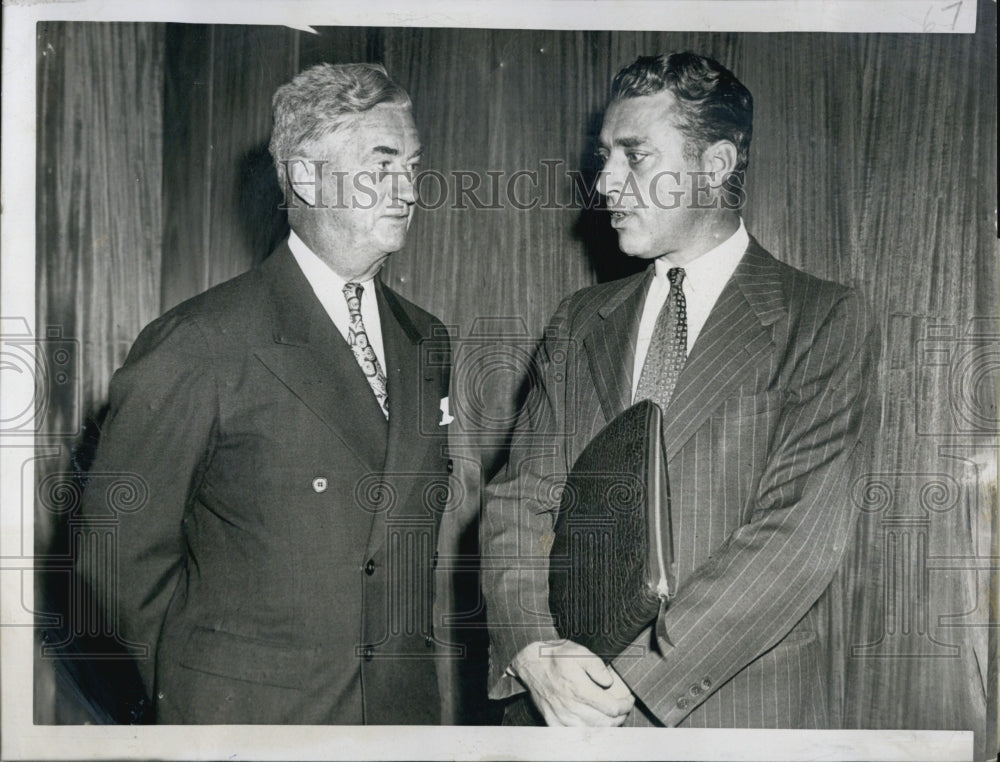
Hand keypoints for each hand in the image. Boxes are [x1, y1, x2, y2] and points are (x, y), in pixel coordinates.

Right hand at [510, 640, 634, 725]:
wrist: (531, 664)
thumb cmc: (556, 656)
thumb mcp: (579, 651)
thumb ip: (597, 666)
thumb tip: (609, 682)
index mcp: (580, 689)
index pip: (612, 708)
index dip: (625, 705)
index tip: (628, 700)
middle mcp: (571, 706)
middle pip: (605, 723)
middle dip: (619, 717)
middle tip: (623, 709)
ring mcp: (561, 716)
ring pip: (592, 731)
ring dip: (606, 727)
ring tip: (611, 718)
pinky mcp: (552, 721)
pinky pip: (573, 735)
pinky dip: (587, 733)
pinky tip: (593, 726)